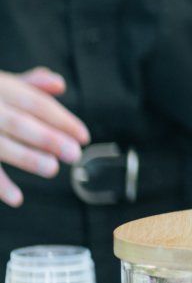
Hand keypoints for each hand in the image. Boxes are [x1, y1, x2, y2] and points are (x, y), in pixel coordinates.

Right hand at [0, 69, 89, 207]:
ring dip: (26, 158)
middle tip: (75, 155)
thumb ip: (28, 84)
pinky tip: (16, 198)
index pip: (34, 103)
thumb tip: (59, 85)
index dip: (61, 119)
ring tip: (53, 169)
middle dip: (49, 139)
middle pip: (19, 123)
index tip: (83, 136)